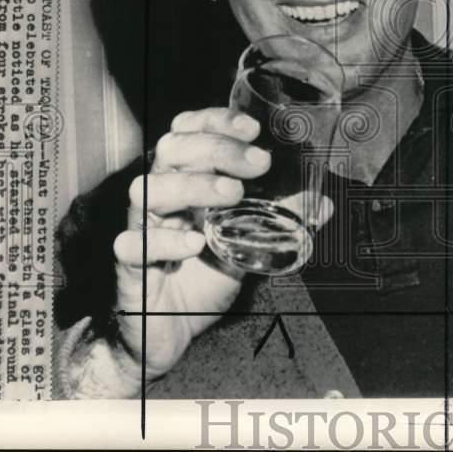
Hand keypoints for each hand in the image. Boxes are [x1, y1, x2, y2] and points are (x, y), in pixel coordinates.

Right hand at [111, 107, 332, 380]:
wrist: (168, 331)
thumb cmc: (203, 276)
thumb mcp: (247, 244)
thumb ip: (279, 222)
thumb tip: (323, 205)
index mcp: (185, 180)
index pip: (188, 131)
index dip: (214, 121)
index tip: (251, 128)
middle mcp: (160, 196)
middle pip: (170, 150)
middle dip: (216, 148)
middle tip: (257, 164)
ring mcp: (142, 228)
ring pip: (146, 189)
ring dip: (192, 185)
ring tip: (231, 195)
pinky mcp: (130, 266)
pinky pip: (133, 244)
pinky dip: (161, 241)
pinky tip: (193, 243)